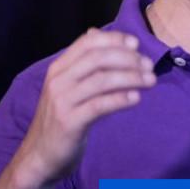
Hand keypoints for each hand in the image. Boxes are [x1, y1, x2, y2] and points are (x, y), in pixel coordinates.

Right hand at [17, 29, 155, 187]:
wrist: (39, 157)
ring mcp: (62, 101)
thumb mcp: (67, 87)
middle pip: (97, 58)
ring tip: (151, 81)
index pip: (87, 42)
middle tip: (149, 65)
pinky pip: (99, 105)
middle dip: (128, 58)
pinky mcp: (69, 122)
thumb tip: (96, 32)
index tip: (136, 44)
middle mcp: (58, 80)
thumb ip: (82, 63)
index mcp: (58, 68)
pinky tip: (136, 98)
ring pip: (101, 80)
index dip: (114, 39)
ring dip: (131, 77)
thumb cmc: (60, 120)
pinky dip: (120, 99)